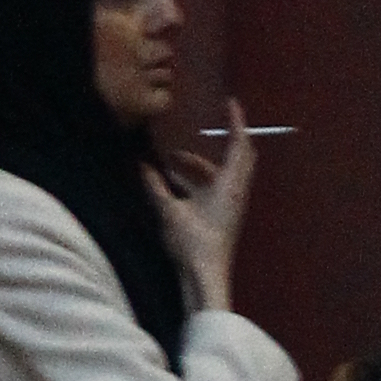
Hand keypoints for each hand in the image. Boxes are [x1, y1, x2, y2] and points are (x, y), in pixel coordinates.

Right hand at [150, 102, 255, 314]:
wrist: (206, 278)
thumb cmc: (193, 242)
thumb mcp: (169, 211)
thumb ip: (155, 187)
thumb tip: (141, 166)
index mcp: (229, 184)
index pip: (238, 145)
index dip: (236, 122)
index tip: (230, 102)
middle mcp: (235, 191)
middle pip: (238, 157)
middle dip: (221, 142)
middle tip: (202, 132)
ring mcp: (231, 205)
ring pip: (222, 175)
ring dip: (200, 166)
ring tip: (171, 163)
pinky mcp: (224, 217)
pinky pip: (215, 189)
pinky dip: (198, 181)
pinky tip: (174, 187)